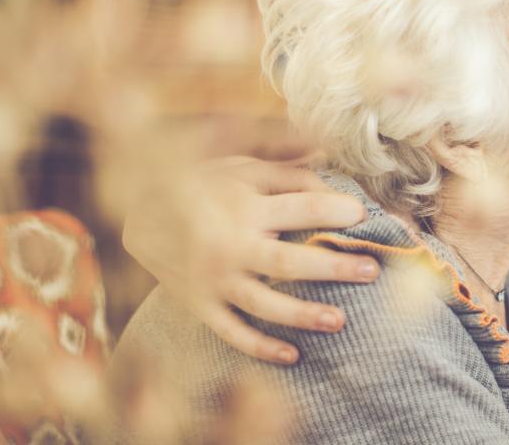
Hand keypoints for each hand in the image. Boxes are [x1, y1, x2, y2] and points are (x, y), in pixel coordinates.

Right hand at [122, 157, 373, 363]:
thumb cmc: (201, 183)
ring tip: (340, 320)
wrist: (137, 214)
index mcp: (244, 205)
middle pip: (289, 262)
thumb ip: (286, 163)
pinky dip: (261, 347)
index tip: (362, 215)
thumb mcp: (240, 163)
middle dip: (333, 267)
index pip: (301, 207)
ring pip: (264, 304)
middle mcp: (231, 245)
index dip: (336, 210)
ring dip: (303, 314)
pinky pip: (232, 332)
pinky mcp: (201, 305)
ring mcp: (215, 280)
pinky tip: (293, 355)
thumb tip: (329, 153)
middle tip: (371, 270)